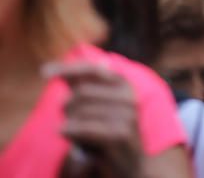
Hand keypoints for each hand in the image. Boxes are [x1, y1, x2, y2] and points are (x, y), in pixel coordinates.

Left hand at [45, 62, 142, 177]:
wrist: (129, 165)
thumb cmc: (106, 132)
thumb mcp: (93, 106)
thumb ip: (75, 85)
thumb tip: (48, 68)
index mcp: (123, 83)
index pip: (92, 69)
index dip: (67, 69)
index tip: (44, 72)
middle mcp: (129, 94)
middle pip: (83, 91)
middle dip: (67, 105)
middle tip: (65, 116)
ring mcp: (127, 113)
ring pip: (82, 110)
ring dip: (69, 121)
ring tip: (70, 130)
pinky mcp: (120, 134)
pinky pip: (86, 127)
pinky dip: (71, 129)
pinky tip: (62, 131)